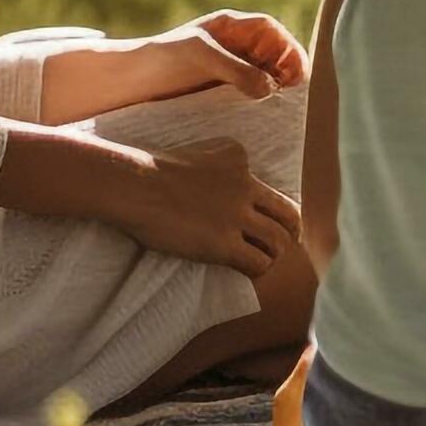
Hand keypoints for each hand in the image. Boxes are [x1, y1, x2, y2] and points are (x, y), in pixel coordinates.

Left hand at [114, 11, 307, 106]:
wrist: (129, 81)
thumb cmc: (164, 59)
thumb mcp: (203, 58)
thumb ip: (238, 70)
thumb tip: (270, 88)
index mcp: (233, 27)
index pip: (273, 32)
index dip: (290, 49)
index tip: (297, 74)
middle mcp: (235, 46)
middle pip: (275, 55)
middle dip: (287, 73)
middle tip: (291, 97)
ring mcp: (231, 68)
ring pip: (266, 76)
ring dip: (275, 90)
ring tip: (278, 109)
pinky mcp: (223, 90)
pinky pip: (252, 94)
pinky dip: (261, 103)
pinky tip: (261, 116)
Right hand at [114, 137, 301, 277]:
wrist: (135, 185)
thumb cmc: (148, 170)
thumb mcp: (192, 153)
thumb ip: (212, 167)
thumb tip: (210, 189)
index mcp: (237, 158)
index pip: (264, 183)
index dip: (268, 205)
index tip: (264, 216)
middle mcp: (245, 186)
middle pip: (286, 213)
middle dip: (290, 230)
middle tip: (287, 241)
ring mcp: (237, 216)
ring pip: (276, 240)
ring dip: (274, 253)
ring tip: (265, 259)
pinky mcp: (224, 244)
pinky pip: (257, 262)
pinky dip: (257, 269)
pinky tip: (247, 271)